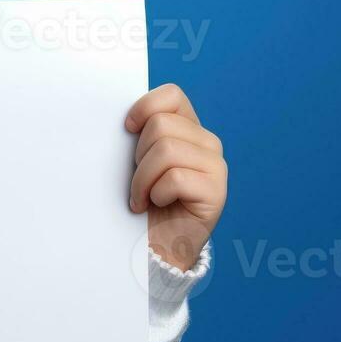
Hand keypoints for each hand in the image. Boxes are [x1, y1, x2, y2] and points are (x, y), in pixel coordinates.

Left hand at [125, 83, 226, 270]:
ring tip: (143, 196)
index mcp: (189, 129)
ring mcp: (216, 166)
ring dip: (143, 178)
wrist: (156, 245)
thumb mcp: (139, 161)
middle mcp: (208, 143)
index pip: (172, 95)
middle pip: (161, 125)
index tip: (127, 129)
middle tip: (139, 180)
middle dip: (138, 155)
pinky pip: (175, 177)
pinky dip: (156, 194)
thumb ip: (142, 135)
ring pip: (166, 149)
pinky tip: (157, 205)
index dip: (144, 107)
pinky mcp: (217, 190)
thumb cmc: (143, 200)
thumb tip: (123, 119)